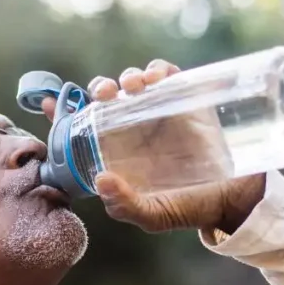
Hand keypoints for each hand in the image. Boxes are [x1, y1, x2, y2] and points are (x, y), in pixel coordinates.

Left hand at [41, 59, 265, 233]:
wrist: (235, 200)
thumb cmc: (189, 208)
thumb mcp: (153, 215)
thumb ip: (125, 205)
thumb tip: (101, 181)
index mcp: (118, 151)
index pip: (84, 126)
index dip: (63, 111)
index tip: (48, 104)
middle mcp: (135, 128)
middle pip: (109, 96)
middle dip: (101, 87)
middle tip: (106, 94)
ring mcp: (161, 112)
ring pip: (135, 82)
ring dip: (128, 77)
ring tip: (133, 87)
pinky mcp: (188, 101)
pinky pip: (170, 75)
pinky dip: (160, 69)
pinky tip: (157, 78)